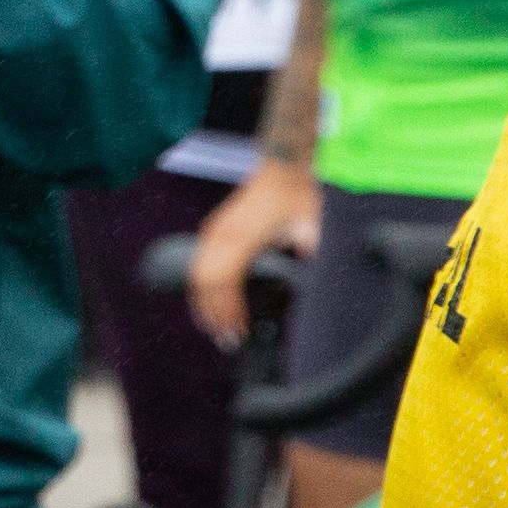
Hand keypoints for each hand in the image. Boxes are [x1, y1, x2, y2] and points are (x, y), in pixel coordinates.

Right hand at [184, 158, 322, 348]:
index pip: (226, 281)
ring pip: (198, 275)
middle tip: (227, 340)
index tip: (238, 331)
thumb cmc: (295, 195)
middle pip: (206, 283)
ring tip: (215, 329)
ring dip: (204, 303)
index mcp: (242, 236)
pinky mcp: (214, 230)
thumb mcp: (309, 222)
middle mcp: (222, 235)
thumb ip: (307, 246)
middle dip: (214, 314)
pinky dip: (201, 288)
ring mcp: (215, 231)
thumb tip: (310, 270)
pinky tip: (208, 303)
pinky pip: (199, 264)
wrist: (281, 167)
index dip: (229, 309)